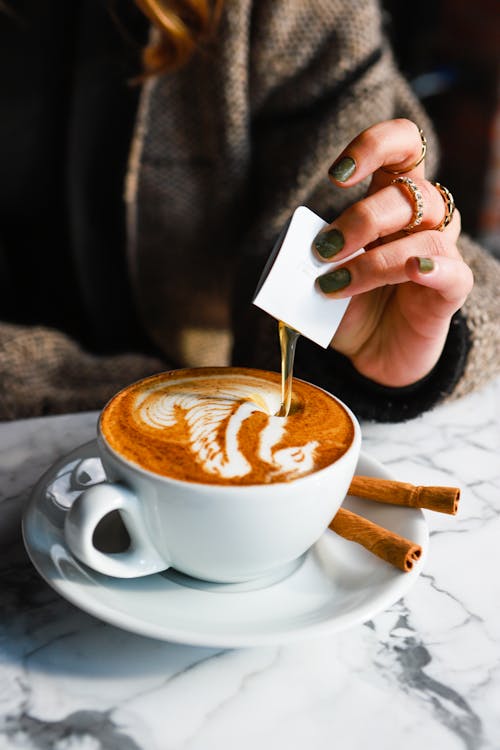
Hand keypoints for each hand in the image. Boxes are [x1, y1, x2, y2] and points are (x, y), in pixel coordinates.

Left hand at [314, 119, 472, 386]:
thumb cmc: (351, 304)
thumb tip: (293, 251)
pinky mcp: (450, 292)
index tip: (337, 176)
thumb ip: (311, 257)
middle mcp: (423, 220)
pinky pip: (454, 272)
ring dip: (374, 260)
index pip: (403, 146)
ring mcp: (440, 254)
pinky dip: (432, 269)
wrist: (373, 352)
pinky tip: (413, 271)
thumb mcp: (323, 274)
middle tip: (324, 250)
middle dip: (361, 219)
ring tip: (335, 285)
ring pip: (426, 235)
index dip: (374, 146)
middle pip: (410, 194)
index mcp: (393, 200)